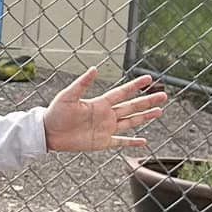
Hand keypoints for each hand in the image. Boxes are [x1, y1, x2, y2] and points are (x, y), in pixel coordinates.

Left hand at [41, 70, 165, 150]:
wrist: (47, 133)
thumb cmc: (55, 113)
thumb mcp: (68, 96)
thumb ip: (82, 84)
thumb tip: (94, 68)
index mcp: (100, 103)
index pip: (122, 93)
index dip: (135, 85)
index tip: (149, 78)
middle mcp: (106, 115)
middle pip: (132, 107)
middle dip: (148, 101)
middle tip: (164, 95)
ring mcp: (105, 129)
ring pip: (131, 122)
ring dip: (145, 117)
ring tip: (160, 112)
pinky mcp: (101, 142)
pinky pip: (120, 142)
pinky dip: (132, 142)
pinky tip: (144, 141)